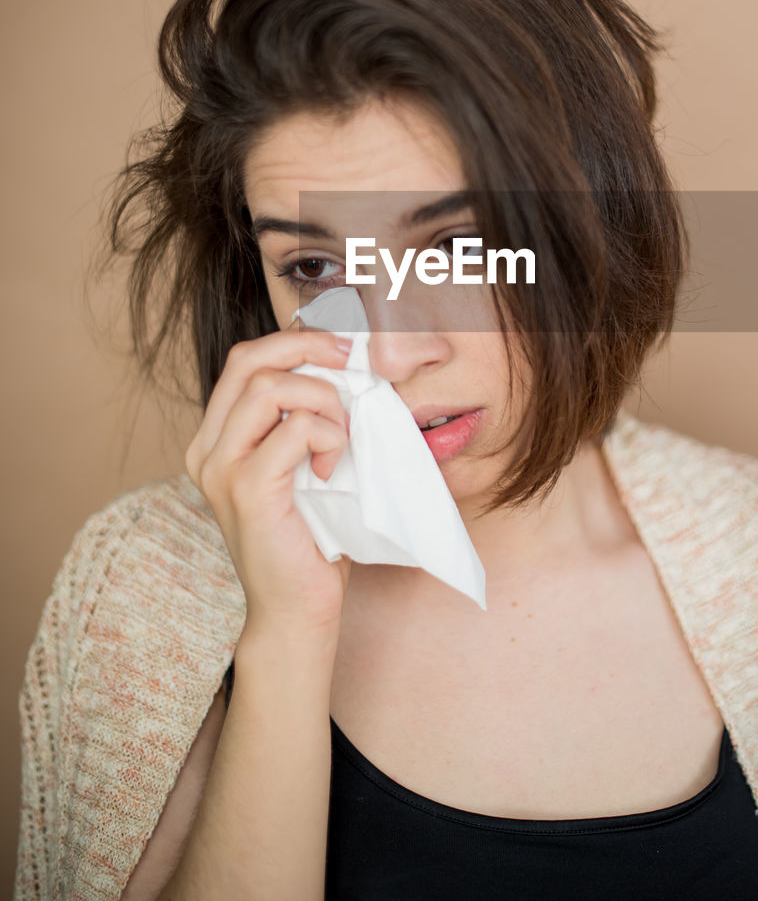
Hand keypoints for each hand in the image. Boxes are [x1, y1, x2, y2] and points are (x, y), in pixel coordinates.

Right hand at [185, 321, 353, 639]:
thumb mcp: (300, 466)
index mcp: (215, 439)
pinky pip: (295, 429)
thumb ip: (301, 419)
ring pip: (271, 388)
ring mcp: (221, 469)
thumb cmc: (309, 539)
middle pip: (250, 362)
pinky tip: (332, 466)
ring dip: (324, 401)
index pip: (244, 360)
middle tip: (353, 366)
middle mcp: (207, 450)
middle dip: (311, 351)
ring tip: (339, 437)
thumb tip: (343, 363)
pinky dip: (327, 435)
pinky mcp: (247, 490)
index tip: (342, 349)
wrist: (296, 612)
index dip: (295, 341)